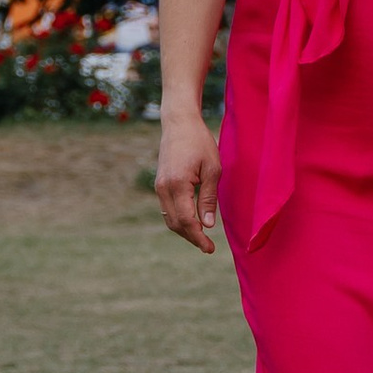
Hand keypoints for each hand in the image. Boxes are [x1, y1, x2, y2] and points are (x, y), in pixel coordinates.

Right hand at [154, 111, 219, 252]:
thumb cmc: (200, 142)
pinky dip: (179, 219)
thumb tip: (207, 225)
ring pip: (169, 218)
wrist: (179, 123)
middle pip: (175, 224)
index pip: (186, 221)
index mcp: (178, 184)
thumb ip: (208, 198)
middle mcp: (164, 188)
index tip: (210, 248)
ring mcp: (159, 186)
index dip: (198, 238)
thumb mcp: (213, 169)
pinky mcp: (160, 184)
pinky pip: (167, 209)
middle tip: (208, 247)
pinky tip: (192, 222)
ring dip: (184, 230)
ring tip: (202, 237)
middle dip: (192, 238)